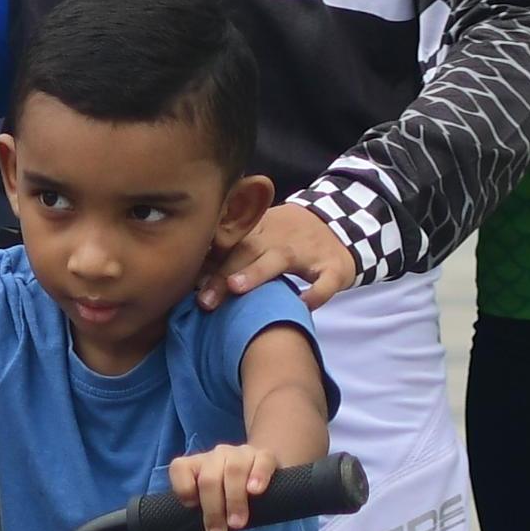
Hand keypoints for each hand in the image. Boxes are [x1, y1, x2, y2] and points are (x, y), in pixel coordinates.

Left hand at [165, 443, 283, 530]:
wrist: (262, 479)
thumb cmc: (228, 501)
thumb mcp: (213, 519)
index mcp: (196, 467)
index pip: (179, 468)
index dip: (182, 487)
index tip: (191, 508)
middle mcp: (215, 457)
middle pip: (209, 479)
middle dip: (213, 509)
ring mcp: (240, 454)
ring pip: (233, 469)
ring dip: (234, 499)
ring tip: (238, 523)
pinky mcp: (265, 456)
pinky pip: (261, 462)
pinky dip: (258, 476)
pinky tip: (255, 491)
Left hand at [200, 203, 354, 310]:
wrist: (341, 225)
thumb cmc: (287, 238)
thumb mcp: (262, 236)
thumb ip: (233, 251)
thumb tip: (194, 276)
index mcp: (259, 231)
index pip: (230, 244)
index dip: (208, 261)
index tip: (188, 280)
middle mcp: (280, 238)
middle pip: (248, 251)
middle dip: (223, 273)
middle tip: (204, 299)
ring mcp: (308, 251)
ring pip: (280, 258)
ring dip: (257, 272)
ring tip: (236, 288)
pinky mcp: (334, 267)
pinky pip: (326, 281)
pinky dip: (316, 293)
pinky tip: (302, 305)